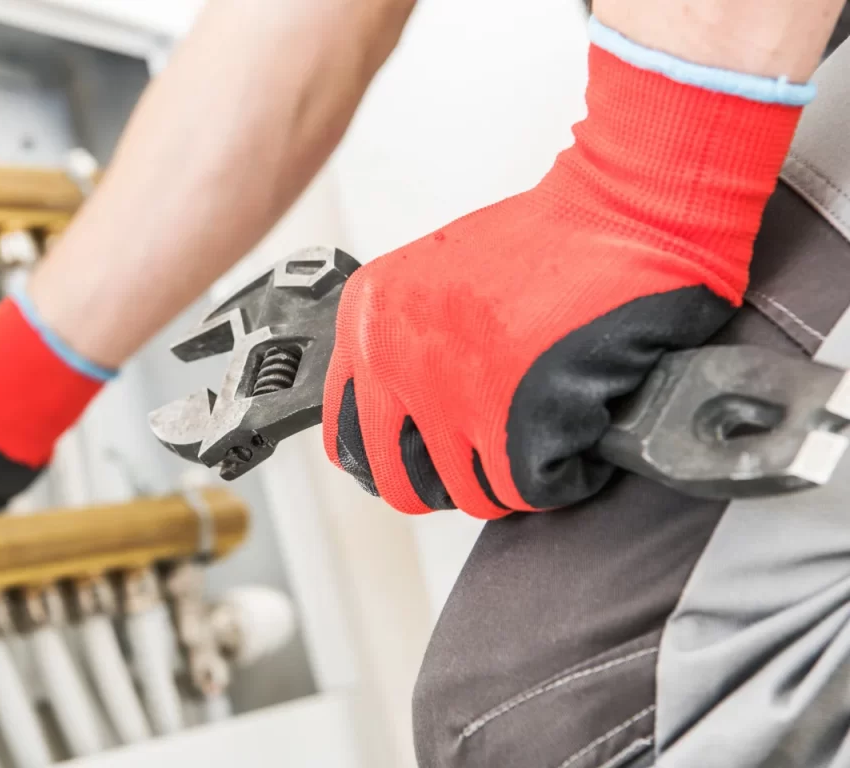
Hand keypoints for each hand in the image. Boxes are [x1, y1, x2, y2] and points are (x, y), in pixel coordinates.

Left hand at [323, 41, 803, 517]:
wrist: (620, 208)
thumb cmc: (548, 241)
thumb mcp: (438, 278)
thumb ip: (407, 342)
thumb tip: (408, 420)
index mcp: (368, 318)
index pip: (345, 435)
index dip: (395, 460)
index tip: (426, 459)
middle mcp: (392, 355)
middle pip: (402, 482)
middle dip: (454, 484)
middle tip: (495, 460)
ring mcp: (446, 388)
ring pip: (470, 493)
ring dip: (514, 480)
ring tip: (547, 436)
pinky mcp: (508, 412)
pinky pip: (528, 490)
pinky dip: (564, 479)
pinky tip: (580, 437)